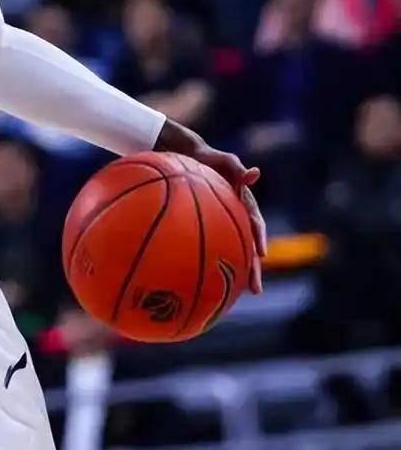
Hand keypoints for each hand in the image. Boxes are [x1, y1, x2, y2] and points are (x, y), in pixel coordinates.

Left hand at [188, 143, 267, 294]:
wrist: (187, 155)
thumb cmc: (206, 157)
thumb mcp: (222, 159)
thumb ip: (236, 167)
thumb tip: (255, 173)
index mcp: (242, 202)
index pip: (254, 223)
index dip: (258, 238)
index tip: (261, 255)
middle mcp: (236, 215)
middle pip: (247, 245)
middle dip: (253, 268)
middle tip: (256, 290)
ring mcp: (223, 221)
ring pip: (232, 249)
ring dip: (237, 271)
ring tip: (240, 294)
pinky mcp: (209, 224)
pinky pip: (211, 245)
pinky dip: (213, 260)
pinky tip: (206, 280)